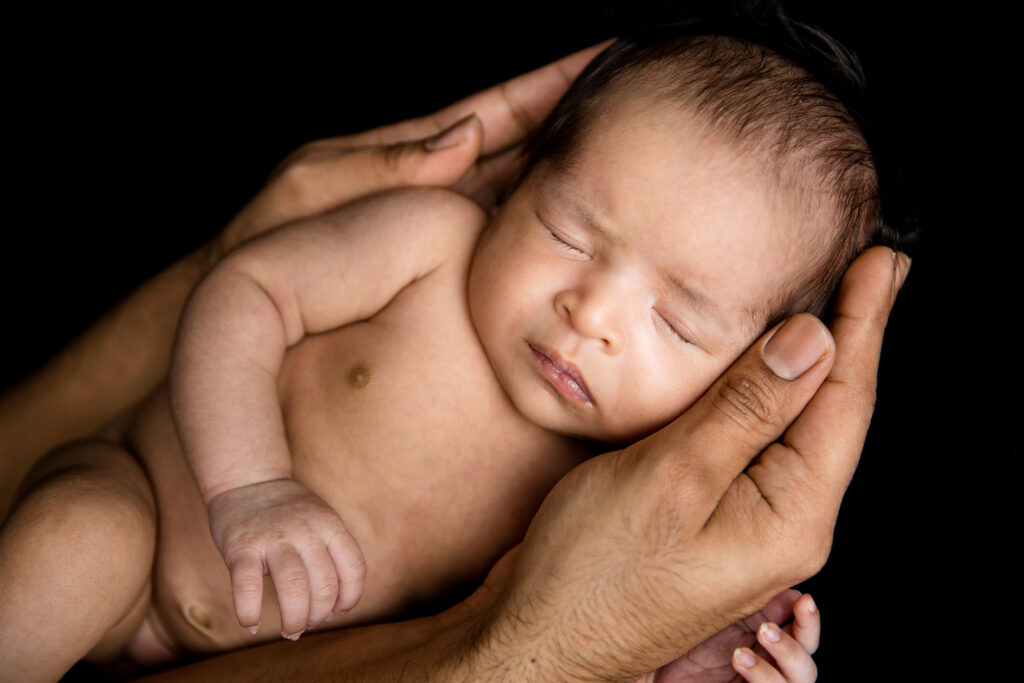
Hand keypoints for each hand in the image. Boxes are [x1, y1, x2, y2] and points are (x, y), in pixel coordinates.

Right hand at [205, 478, 365, 639]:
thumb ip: (330, 553)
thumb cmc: (287, 512)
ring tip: (289, 631)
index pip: (354, 569)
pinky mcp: (241, 546)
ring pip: (293, 587)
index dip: (350, 598)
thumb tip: (334, 607)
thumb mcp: (321, 520)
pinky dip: (249, 612)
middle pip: (324, 585)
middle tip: (306, 624)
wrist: (248, 478)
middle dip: (318, 616)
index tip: (337, 611)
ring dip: (294, 620)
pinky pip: (247, 586)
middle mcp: (305, 530)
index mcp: (329, 525)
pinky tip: (251, 623)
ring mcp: (273, 537)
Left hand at [211, 42, 608, 261]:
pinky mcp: (451, 272)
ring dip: (574, 179)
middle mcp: (440, 187)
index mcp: (412, 152)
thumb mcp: (312, 186)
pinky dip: (549, 239)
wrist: (254, 307)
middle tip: (643, 103)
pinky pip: (508, 249)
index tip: (609, 54)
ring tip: (635, 163)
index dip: (552, 82)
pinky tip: (586, 239)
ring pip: (525, 198)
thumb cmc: (269, 241)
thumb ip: (385, 162)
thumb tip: (464, 136)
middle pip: (525, 147)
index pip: (498, 110)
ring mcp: (449, 228)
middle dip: (581, 121)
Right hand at [470, 247, 907, 679]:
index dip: (864, 323)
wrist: (542, 636)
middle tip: (875, 269)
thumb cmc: (595, 571)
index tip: (885, 262)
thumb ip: (745, 409)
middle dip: (852, 335)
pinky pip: (752, 441)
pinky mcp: (710, 514)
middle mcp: (784, 521)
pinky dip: (762, 393)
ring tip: (835, 304)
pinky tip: (759, 367)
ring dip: (809, 359)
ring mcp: (748, 521)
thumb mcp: (672, 478)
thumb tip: (813, 341)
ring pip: (791, 425)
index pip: (844, 401)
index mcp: (791, 516)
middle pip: (831, 412)